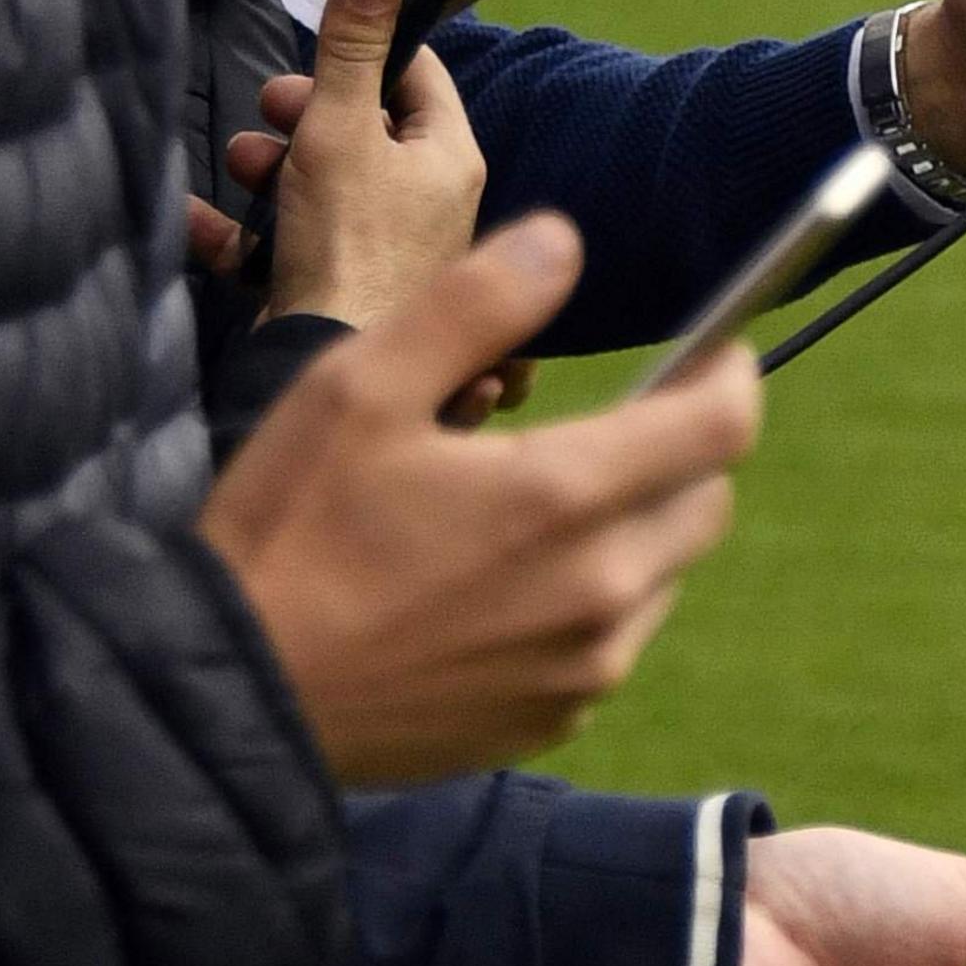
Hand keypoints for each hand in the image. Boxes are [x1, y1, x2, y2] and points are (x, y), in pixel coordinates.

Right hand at [198, 215, 753, 783]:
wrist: (233, 697)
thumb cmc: (287, 531)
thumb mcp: (360, 386)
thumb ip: (474, 306)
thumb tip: (564, 244)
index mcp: (563, 497)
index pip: (721, 426)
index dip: (732, 372)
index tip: (715, 348)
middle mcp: (598, 593)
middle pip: (705, 503)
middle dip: (681, 452)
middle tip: (616, 422)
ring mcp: (581, 670)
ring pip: (661, 576)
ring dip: (633, 530)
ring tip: (537, 509)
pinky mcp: (551, 721)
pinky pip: (610, 645)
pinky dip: (589, 603)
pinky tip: (504, 586)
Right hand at [258, 0, 484, 332]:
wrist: (326, 362)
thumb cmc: (348, 242)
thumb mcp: (341, 125)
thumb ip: (352, 46)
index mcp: (446, 159)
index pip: (419, 76)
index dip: (368, 49)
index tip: (320, 42)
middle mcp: (429, 207)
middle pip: (362, 131)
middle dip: (304, 113)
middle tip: (270, 108)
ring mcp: (382, 252)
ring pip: (318, 186)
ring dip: (269, 166)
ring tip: (240, 164)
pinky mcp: (335, 291)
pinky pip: (284, 245)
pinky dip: (241, 231)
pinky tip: (196, 220)